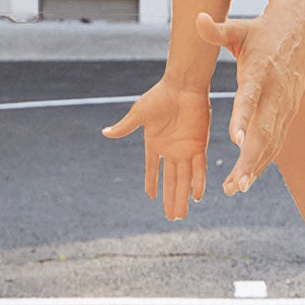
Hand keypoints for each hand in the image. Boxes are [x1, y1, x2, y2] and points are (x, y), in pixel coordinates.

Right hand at [102, 78, 212, 220]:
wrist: (184, 85)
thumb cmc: (161, 96)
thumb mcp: (140, 114)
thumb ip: (125, 127)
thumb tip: (105, 133)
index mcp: (155, 143)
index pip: (153, 169)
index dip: (152, 183)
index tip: (150, 198)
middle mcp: (171, 150)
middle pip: (170, 181)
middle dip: (171, 199)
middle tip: (171, 219)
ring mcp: (186, 149)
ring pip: (184, 179)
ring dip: (183, 197)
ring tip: (181, 215)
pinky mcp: (199, 145)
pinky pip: (199, 168)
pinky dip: (198, 182)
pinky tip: (197, 197)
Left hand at [196, 8, 304, 195]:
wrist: (298, 30)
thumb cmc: (262, 32)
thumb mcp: (239, 29)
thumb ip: (217, 30)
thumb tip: (197, 18)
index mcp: (259, 72)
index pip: (250, 97)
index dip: (243, 118)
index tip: (234, 141)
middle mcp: (275, 92)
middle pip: (264, 130)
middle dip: (250, 160)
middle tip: (236, 185)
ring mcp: (285, 105)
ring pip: (271, 141)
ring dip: (256, 166)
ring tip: (237, 188)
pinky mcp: (288, 112)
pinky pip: (276, 140)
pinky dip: (264, 160)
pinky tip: (250, 177)